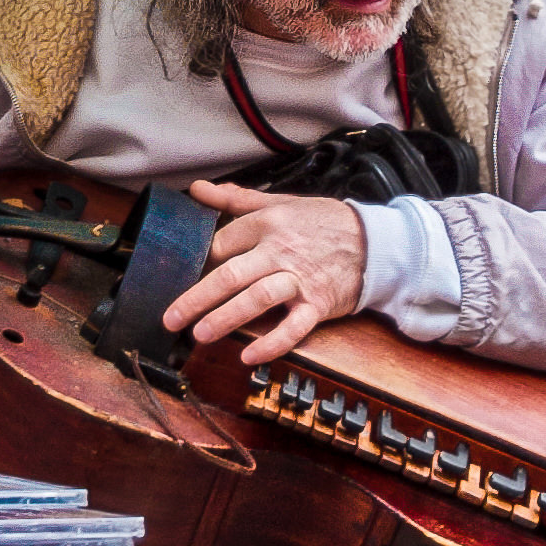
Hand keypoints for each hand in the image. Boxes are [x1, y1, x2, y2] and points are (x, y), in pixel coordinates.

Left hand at [162, 181, 365, 366]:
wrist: (374, 242)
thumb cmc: (322, 223)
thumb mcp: (280, 203)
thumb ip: (236, 200)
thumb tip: (199, 190)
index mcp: (268, 224)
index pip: (222, 244)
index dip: (200, 262)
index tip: (184, 278)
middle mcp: (280, 251)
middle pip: (230, 275)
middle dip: (196, 298)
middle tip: (171, 318)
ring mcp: (300, 279)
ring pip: (256, 299)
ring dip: (226, 318)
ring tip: (200, 334)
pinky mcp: (317, 304)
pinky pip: (293, 327)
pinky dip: (271, 344)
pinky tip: (248, 355)